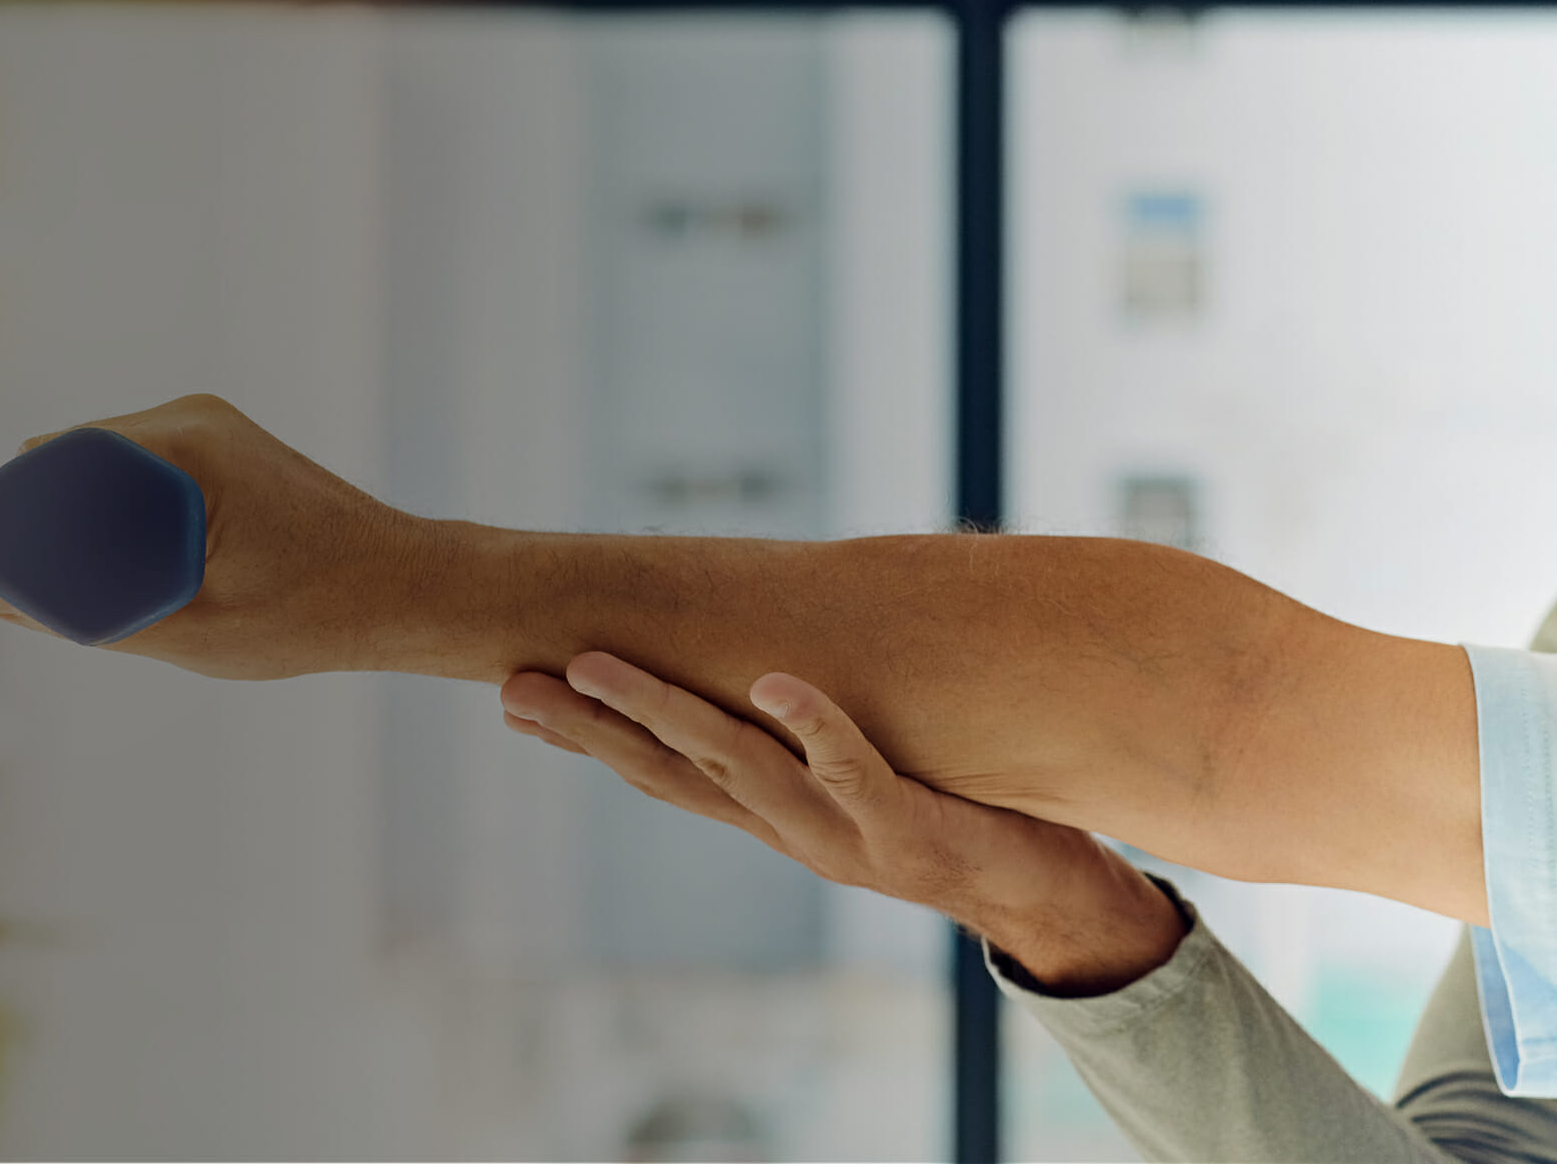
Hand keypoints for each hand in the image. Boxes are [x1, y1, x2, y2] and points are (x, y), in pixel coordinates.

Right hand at [0, 394, 461, 678]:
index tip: (35, 594)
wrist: (410, 589)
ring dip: (95, 527)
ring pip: (106, 474)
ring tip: (128, 594)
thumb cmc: (312, 613)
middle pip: (72, 467)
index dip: (22, 529)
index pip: (48, 470)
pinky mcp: (226, 445)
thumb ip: (76, 612)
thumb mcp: (184, 627)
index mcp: (181, 442)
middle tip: (78, 606)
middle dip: (56, 531)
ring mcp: (212, 425)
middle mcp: (192, 415)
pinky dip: (129, 519)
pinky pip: (143, 474)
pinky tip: (145, 572)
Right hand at [503, 652, 1189, 994]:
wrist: (1041, 893)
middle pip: (672, 773)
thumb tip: (767, 663)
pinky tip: (775, 683)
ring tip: (598, 666)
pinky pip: (851, 768)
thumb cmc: (954, 816)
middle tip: (518, 682)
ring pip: (736, 765)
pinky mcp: (902, 827)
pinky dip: (814, 724)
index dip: (588, 741)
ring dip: (665, 713)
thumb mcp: (862, 781)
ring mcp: (841, 834)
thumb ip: (811, 738)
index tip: (515, 698)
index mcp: (773, 819)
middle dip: (591, 728)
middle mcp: (790, 831)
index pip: (661, 777)